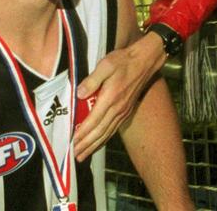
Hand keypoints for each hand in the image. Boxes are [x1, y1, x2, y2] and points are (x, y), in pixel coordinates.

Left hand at [73, 32, 165, 160]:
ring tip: (83, 155)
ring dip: (94, 145)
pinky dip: (104, 139)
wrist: (145, 61)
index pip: (93, 120)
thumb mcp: (106, 65)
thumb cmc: (123, 61)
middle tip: (75, 154)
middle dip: (86, 144)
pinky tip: (98, 143)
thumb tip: (79, 94)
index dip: (82, 133)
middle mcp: (117, 109)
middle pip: (99, 132)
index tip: (72, 141)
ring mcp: (123, 112)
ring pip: (107, 133)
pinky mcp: (126, 111)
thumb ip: (92, 80)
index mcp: (110, 98)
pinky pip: (113, 129)